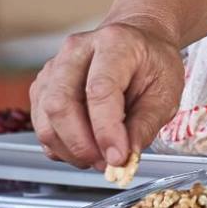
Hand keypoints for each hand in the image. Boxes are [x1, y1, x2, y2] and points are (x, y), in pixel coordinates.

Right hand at [29, 19, 184, 169]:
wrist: (137, 43)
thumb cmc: (153, 63)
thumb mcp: (166, 91)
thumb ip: (147, 124)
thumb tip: (126, 157)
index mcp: (114, 44)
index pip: (100, 90)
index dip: (106, 130)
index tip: (117, 158)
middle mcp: (77, 51)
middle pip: (60, 103)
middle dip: (81, 144)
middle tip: (105, 164)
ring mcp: (54, 67)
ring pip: (45, 117)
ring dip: (69, 149)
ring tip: (98, 158)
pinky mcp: (43, 86)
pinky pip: (40, 123)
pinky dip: (59, 146)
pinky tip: (83, 149)